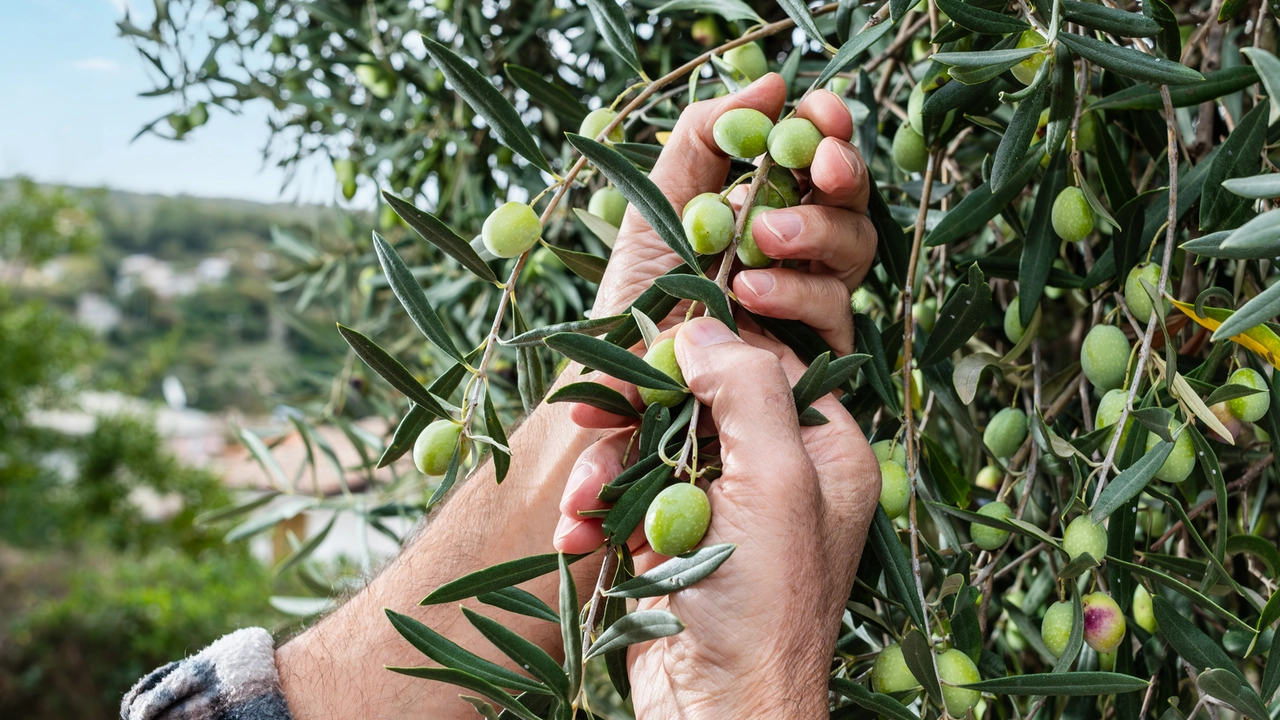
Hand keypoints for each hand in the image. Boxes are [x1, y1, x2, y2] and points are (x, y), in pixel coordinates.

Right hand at [556, 318, 879, 718]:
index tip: (649, 353)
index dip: (704, 349)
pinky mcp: (673, 538)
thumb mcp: (776, 486)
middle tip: (589, 415)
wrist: (714, 717)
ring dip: (604, 469)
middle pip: (696, 399)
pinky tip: (576, 536)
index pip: (764, 361)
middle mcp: (778, 471)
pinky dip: (595, 510)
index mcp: (824, 452)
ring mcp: (721, 506)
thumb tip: (703, 325)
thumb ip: (749, 391)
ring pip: (650, 444)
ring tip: (580, 504)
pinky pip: (626, 495)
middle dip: (636, 413)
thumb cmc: (762, 610)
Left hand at [593, 73, 876, 356]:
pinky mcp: (815, 350)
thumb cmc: (636, 291)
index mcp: (764, 203)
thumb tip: (772, 83)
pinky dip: (798, 292)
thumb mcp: (658, 201)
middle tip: (822, 166)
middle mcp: (796, 246)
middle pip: (851, 196)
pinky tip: (751, 292)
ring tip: (759, 239)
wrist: (621, 374)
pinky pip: (836, 309)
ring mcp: (810, 297)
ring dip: (815, 232)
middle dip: (842, 172)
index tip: (824, 111)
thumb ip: (705, 137)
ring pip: (856, 246)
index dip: (828, 127)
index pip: (816, 153)